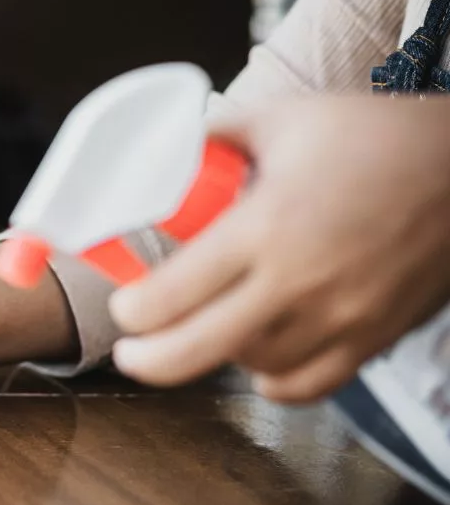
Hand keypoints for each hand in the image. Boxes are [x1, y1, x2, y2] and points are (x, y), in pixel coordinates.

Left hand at [109, 95, 449, 402]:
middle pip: (195, 351)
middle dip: (147, 359)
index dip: (133, 310)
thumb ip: (218, 135)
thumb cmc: (378, 137)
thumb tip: (167, 147)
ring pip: (250, 367)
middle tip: (132, 350)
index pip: (171, 293)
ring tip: (203, 332)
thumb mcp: (286, 118)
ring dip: (217, 356)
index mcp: (266, 226)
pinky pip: (309, 386)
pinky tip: (259, 357)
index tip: (125, 304)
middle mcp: (298, 280)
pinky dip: (275, 380)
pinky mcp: (373, 337)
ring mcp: (339, 316)